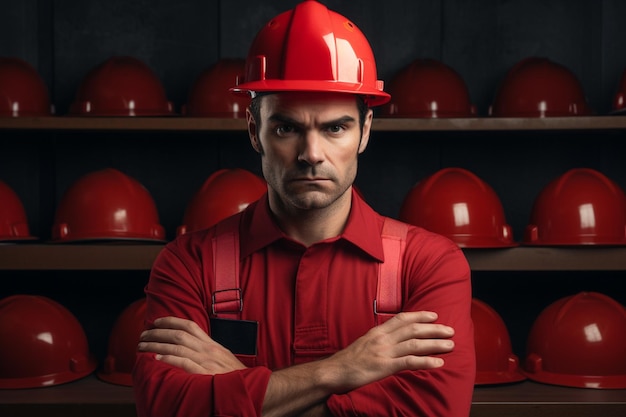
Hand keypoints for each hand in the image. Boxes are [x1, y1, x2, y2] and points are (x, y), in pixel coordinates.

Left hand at [137, 316, 246, 374]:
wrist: (252, 387)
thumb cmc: (234, 374)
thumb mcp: (222, 356)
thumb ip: (207, 351)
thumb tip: (188, 348)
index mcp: (212, 344)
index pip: (190, 326)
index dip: (171, 321)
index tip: (156, 321)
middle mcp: (208, 349)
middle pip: (179, 335)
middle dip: (157, 333)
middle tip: (143, 335)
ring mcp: (207, 361)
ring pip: (177, 347)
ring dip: (157, 345)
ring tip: (142, 346)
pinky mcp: (206, 374)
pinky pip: (185, 363)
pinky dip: (170, 359)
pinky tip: (157, 359)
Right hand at [320, 311, 454, 391]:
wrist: (333, 371)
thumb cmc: (348, 360)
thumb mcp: (364, 344)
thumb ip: (379, 340)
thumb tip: (393, 338)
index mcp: (377, 332)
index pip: (401, 319)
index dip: (419, 315)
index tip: (434, 315)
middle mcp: (382, 339)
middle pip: (412, 329)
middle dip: (433, 328)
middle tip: (450, 330)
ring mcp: (384, 352)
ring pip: (414, 344)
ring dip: (435, 343)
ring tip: (450, 344)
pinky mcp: (384, 366)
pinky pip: (409, 362)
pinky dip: (426, 361)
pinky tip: (438, 362)